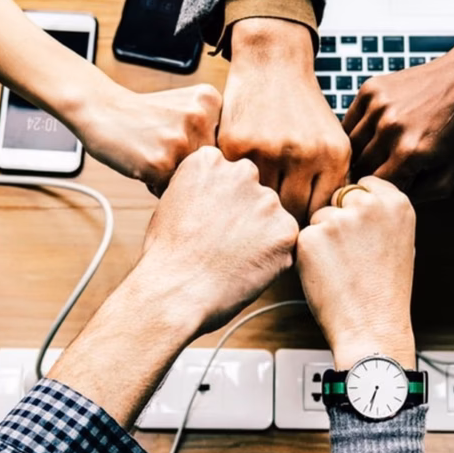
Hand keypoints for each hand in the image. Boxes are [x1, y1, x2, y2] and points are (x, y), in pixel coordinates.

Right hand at [80, 84, 222, 193]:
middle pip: (211, 165)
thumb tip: (237, 175)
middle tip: (163, 148)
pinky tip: (143, 163)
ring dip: (173, 177)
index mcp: (211, 101)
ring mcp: (181, 140)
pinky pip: (170, 190)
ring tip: (153, 155)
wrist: (100, 109)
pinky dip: (156, 184)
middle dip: (189, 166)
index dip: (202, 152)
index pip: (225, 147)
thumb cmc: (144, 115)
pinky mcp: (161, 162)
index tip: (181, 141)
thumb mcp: (185, 106)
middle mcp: (200, 118)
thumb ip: (212, 130)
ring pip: (192, 179)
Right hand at [138, 146, 298, 333]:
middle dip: (243, 215)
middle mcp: (242, 172)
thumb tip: (220, 195)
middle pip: (253, 193)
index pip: (227, 176)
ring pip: (271, 217)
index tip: (206, 223)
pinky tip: (245, 269)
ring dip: (260, 235)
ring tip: (231, 259)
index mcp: (210, 160)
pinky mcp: (285, 231)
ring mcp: (267, 201)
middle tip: (222, 244)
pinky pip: (284, 242)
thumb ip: (203, 188)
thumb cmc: (167, 255)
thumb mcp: (172, 202)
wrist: (175, 291)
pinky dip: (271, 258)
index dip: (218, 204)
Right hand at [220, 18, 349, 222]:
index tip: (296, 226)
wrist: (272, 63)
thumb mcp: (330, 140)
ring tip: (253, 208)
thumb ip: (330, 181)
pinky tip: (236, 187)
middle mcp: (304, 153)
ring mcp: (269, 149)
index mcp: (333, 155)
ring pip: (262, 202)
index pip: (320, 212)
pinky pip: (237, 183)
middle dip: (282, 220)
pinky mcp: (237, 145)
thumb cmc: (302, 110)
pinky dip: (236, 188)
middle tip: (272, 222)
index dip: (308, 224)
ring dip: (257, 206)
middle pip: (292, 213)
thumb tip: (323, 228)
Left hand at [296, 177, 415, 369]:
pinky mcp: (311, 237)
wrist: (372, 327)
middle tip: (351, 254)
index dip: (357, 206)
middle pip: (339, 197)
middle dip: (339, 219)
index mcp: (396, 203)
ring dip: (322, 237)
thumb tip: (358, 196)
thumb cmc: (385, 291)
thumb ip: (381, 214)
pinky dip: (309, 254)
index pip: (364, 184)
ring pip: (318, 217)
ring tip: (342, 268)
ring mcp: (338, 220)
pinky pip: (303, 237)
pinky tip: (327, 275)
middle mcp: (368, 205)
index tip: (361, 228)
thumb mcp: (400, 241)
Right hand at [343, 47, 453, 201]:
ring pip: (350, 146)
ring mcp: (378, 106)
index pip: (375, 187)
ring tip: (376, 154)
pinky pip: (349, 122)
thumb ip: (419, 196)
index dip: (378, 192)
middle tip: (379, 173)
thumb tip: (387, 202)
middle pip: (359, 167)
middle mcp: (390, 128)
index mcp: (410, 153)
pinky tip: (372, 133)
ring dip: (359, 154)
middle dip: (368, 175)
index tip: (384, 191)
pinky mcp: (371, 90)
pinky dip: (356, 132)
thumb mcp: (450, 173)